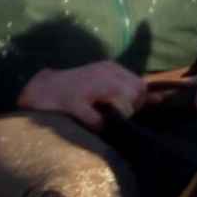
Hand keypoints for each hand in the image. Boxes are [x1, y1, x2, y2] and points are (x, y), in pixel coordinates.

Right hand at [15, 60, 150, 125]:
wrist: (37, 92)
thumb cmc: (74, 93)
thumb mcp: (103, 86)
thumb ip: (129, 92)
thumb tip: (159, 100)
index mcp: (110, 68)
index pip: (141, 87)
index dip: (136, 104)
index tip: (120, 111)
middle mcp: (101, 73)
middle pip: (136, 95)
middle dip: (129, 111)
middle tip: (111, 117)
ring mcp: (86, 86)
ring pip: (123, 104)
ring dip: (116, 119)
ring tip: (101, 122)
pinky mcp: (72, 102)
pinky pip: (97, 120)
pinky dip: (97, 128)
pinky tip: (89, 128)